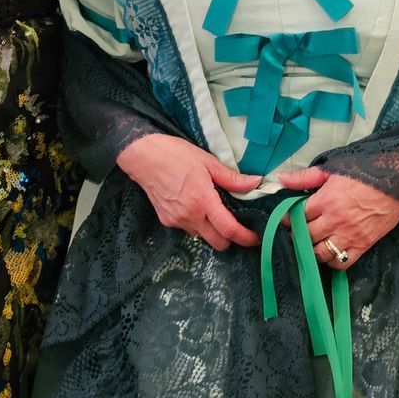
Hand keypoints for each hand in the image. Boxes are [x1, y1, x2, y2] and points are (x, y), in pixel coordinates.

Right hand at [117, 134, 261, 249]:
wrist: (143, 156)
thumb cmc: (176, 154)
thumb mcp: (207, 162)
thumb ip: (232, 178)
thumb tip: (256, 183)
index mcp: (203, 201)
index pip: (228, 229)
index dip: (245, 237)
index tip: (255, 238)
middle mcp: (190, 216)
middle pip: (217, 243)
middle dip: (229, 239)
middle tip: (235, 225)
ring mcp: (176, 221)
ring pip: (201, 236)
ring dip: (210, 229)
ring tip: (210, 208)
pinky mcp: (166, 221)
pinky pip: (187, 228)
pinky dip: (195, 221)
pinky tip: (191, 204)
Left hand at [276, 166, 398, 267]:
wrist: (397, 181)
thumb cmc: (364, 173)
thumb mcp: (333, 170)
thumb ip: (305, 177)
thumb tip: (281, 179)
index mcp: (326, 200)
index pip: (298, 217)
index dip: (289, 219)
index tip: (286, 220)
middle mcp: (335, 220)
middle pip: (307, 236)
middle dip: (299, 235)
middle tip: (298, 233)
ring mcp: (350, 235)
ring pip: (320, 253)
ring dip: (313, 250)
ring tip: (313, 243)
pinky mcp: (363, 245)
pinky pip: (342, 263)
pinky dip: (333, 261)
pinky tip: (330, 253)